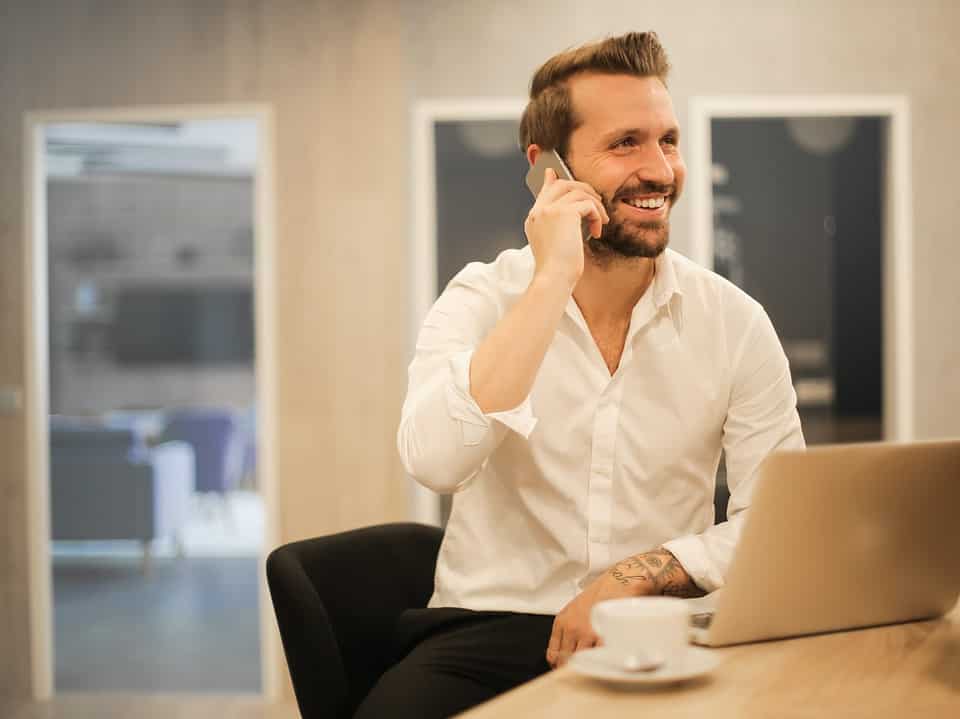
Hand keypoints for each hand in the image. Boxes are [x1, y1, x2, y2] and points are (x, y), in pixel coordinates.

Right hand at [524, 167, 608, 289]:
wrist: (554, 278)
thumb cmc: (557, 269)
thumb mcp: (556, 244)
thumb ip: (560, 225)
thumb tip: (574, 214)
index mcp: (534, 219)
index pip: (544, 191)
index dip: (552, 181)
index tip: (553, 173)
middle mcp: (539, 211)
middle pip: (562, 184)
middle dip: (582, 189)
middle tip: (596, 201)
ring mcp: (549, 210)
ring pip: (578, 191)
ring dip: (594, 204)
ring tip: (600, 221)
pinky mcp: (564, 212)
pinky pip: (588, 204)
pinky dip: (597, 215)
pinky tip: (597, 230)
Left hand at [545, 549, 701, 668]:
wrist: (620, 581)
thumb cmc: (600, 594)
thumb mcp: (574, 609)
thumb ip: (568, 630)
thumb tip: (564, 654)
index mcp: (562, 621)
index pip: (553, 654)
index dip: (559, 666)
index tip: (565, 669)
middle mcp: (572, 628)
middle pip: (565, 661)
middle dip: (572, 668)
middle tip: (582, 670)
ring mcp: (587, 632)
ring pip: (582, 661)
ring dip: (588, 665)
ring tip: (595, 665)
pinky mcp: (604, 634)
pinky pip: (598, 657)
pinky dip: (601, 662)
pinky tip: (605, 660)